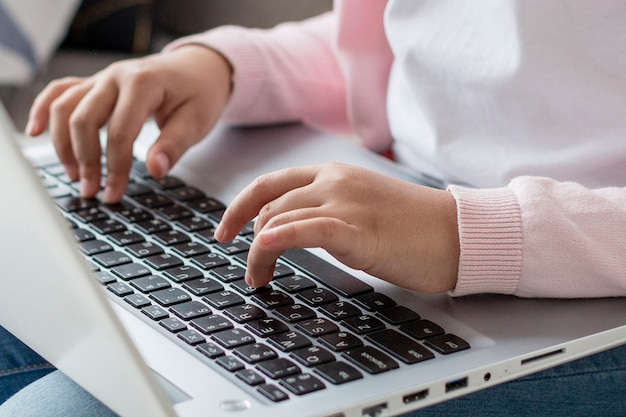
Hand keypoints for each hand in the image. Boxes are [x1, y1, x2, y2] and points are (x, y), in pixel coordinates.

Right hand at [27, 45, 231, 202]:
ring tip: (74, 175)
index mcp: (143, 83)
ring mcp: (102, 78)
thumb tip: (156, 170)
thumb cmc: (199, 94)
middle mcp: (116, 77)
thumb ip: (175, 145)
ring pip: (65, 107)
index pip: (120, 131)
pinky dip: (43, 110)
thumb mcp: (197, 121)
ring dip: (63, 144)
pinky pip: (60, 92)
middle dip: (86, 160)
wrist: (197, 69)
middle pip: (84, 119)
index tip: (115, 193)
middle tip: (92, 191)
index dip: (115, 167)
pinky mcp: (95, 84)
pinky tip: (35, 132)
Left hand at [215, 163, 459, 292]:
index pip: (272, 183)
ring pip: (280, 219)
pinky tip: (261, 250)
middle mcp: (334, 181)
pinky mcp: (358, 229)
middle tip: (249, 270)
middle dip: (246, 238)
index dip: (240, 206)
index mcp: (334, 174)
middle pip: (269, 203)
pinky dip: (279, 239)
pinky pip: (308, 229)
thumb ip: (327, 211)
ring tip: (259, 279)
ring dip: (258, 253)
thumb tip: (291, 230)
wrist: (458, 233)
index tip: (225, 230)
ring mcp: (346, 202)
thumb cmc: (414, 226)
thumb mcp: (362, 208)